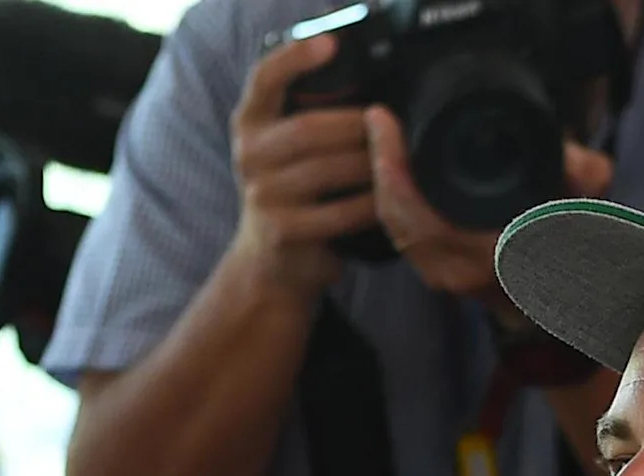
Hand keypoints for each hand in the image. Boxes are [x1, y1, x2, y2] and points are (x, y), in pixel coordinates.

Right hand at [228, 34, 383, 296]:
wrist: (271, 261)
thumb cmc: (294, 191)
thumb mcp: (287, 146)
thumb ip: (312, 114)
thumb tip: (373, 96)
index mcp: (250, 123)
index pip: (265, 78)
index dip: (296, 58)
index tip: (330, 45)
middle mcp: (248, 155)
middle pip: (309, 128)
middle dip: (359, 126)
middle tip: (393, 128)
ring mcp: (262, 195)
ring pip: (328, 169)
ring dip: (371, 164)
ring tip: (396, 160)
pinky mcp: (283, 231)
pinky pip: (340, 211)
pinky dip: (370, 204)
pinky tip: (386, 200)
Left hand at [364, 115, 615, 301]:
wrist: (571, 297)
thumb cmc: (577, 250)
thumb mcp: (591, 205)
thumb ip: (586, 174)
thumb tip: (571, 158)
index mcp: (491, 256)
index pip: (420, 216)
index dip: (394, 169)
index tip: (383, 121)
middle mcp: (460, 272)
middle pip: (395, 218)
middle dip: (381, 166)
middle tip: (379, 120)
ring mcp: (445, 277)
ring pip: (395, 228)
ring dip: (385, 183)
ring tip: (384, 137)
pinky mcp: (439, 273)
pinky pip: (403, 236)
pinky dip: (394, 202)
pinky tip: (393, 171)